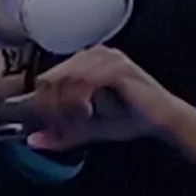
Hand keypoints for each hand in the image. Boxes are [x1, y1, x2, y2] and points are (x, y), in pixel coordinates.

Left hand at [25, 47, 178, 150]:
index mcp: (85, 62)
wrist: (162, 120)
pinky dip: (79, 99)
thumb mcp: (88, 129)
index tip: (48, 125)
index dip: (44, 104)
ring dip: (65, 105)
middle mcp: (94, 54)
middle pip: (54, 78)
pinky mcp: (118, 67)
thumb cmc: (128, 119)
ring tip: (76, 121)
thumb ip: (62, 134)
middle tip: (61, 126)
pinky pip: (86, 81)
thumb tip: (33, 141)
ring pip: (67, 79)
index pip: (49, 77)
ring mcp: (106, 57)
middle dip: (52, 106)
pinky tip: (85, 113)